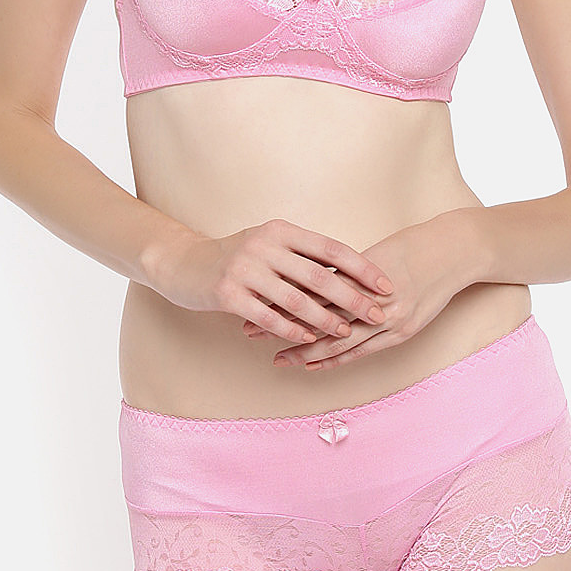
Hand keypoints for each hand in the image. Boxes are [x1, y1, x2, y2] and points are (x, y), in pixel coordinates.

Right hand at [150, 218, 394, 347]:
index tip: (386, 284)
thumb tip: (352, 271)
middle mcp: (264, 245)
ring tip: (347, 331)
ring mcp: (244, 269)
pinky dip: (291, 329)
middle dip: (352, 297)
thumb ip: (302, 254)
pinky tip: (309, 340)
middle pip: (318, 275)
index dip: (361, 267)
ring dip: (325, 319)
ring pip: (295, 299)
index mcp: (281, 230)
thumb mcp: (269, 244)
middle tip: (378, 313)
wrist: (184, 264)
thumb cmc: (236, 256)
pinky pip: (267, 316)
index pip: (331, 249)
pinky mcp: (227, 293)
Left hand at [242, 219, 472, 371]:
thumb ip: (344, 270)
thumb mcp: (375, 253)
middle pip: (315, 314)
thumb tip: (309, 276)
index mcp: (357, 271)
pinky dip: (336, 359)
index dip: (280, 295)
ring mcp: (386, 318)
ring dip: (304, 349)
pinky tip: (314, 366)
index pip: (309, 287)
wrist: (454, 251)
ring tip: (277, 357)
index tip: (252, 299)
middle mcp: (368, 296)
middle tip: (248, 330)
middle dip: (281, 323)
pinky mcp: (400, 332)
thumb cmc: (414, 245)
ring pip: (336, 339)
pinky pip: (361, 350)